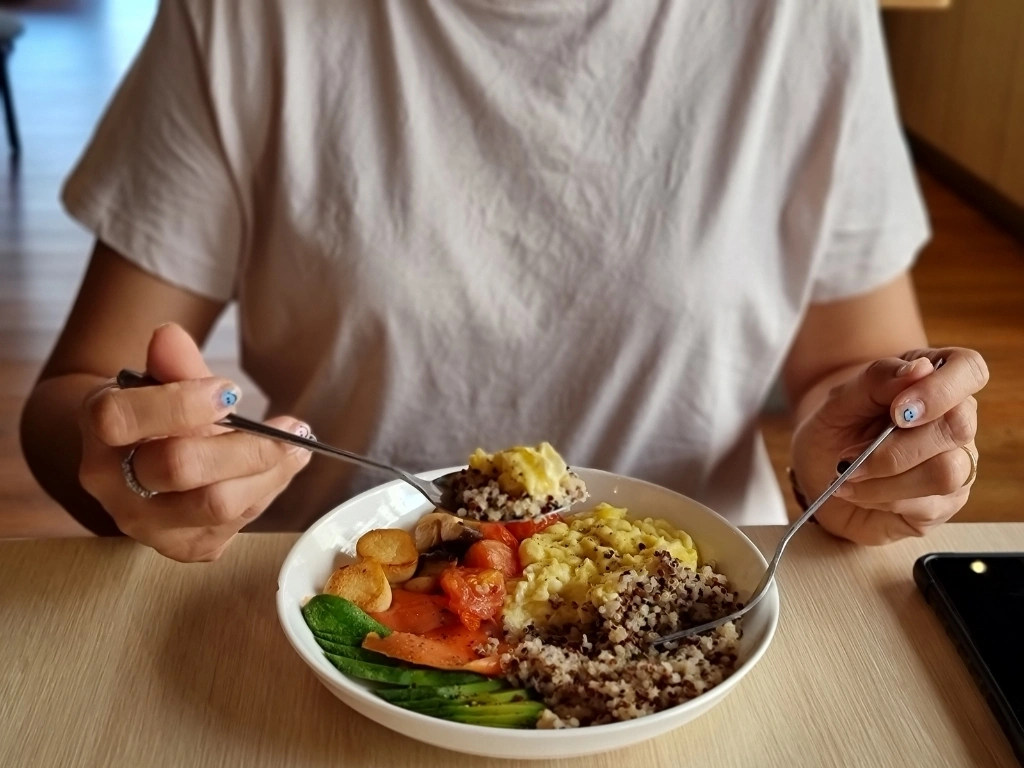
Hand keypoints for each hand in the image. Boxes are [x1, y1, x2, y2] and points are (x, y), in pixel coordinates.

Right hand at [77, 323, 311, 561]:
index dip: (178, 403)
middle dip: (246, 446)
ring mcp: (146, 523)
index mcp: (100, 432)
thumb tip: (170, 335)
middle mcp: (113, 485)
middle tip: (290, 428)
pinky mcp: (183, 546)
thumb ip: (174, 364)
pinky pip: (237, 523)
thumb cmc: (155, 414)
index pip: (120, 418)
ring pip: (217, 503)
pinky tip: (281, 466)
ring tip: (297, 444)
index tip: (230, 391)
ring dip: (270, 471)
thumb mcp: (161, 383)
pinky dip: (268, 489)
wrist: (140, 463)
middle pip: (179, 467)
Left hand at [790, 348, 988, 544]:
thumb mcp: (840, 399)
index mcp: (936, 380)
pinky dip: (879, 498)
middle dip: (895, 449)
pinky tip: (857, 491)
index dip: (940, 390)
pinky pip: (925, 505)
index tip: (896, 410)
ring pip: (945, 473)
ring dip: (883, 479)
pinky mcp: (946, 504)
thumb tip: (920, 369)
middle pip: (957, 429)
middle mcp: (956, 421)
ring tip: (847, 475)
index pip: (969, 370)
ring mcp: (958, 464)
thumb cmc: (836, 426)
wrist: (819, 470)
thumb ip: (877, 380)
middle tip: (849, 456)